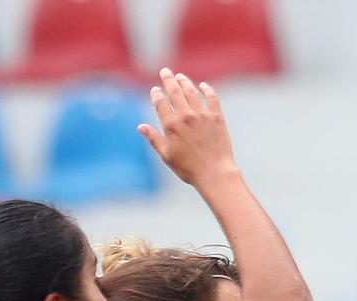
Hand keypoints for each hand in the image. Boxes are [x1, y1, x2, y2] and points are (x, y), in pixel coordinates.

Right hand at [137, 69, 237, 188]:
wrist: (215, 174)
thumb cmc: (189, 169)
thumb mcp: (167, 156)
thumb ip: (154, 139)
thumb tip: (140, 127)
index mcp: (170, 125)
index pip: (160, 102)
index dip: (156, 93)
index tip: (156, 90)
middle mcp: (185, 116)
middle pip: (174, 90)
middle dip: (168, 78)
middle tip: (165, 71)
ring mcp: (201, 115)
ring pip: (190, 91)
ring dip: (184, 81)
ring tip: (180, 76)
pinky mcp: (216, 117)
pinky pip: (211, 97)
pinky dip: (206, 89)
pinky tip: (203, 86)